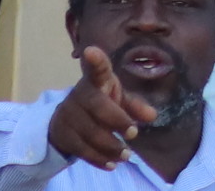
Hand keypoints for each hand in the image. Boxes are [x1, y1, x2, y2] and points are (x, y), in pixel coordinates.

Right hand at [48, 45, 162, 170]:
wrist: (64, 121)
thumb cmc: (98, 104)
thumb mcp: (117, 99)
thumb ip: (134, 105)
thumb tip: (152, 115)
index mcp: (96, 81)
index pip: (97, 69)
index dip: (96, 60)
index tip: (91, 51)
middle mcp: (80, 95)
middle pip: (98, 107)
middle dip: (117, 121)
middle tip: (133, 134)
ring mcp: (68, 115)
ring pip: (90, 132)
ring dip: (110, 146)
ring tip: (126, 155)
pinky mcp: (62, 134)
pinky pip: (81, 150)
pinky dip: (98, 159)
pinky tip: (111, 164)